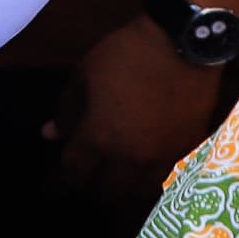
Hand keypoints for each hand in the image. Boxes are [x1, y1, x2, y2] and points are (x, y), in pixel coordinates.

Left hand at [49, 15, 232, 201]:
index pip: (73, 174)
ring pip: (139, 193)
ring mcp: (164, 156)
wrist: (183, 44)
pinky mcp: (188, 149)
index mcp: (99, 137)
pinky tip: (140, 172)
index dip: (58, 186)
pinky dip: (148, 180)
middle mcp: (131, 156)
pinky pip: (165, 178)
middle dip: (90, 192)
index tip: (50, 193)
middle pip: (106, 193)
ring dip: (122, 191)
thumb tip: (50, 135)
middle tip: (83, 183)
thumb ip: (66, 111)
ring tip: (112, 183)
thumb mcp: (83, 76)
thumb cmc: (124, 55)